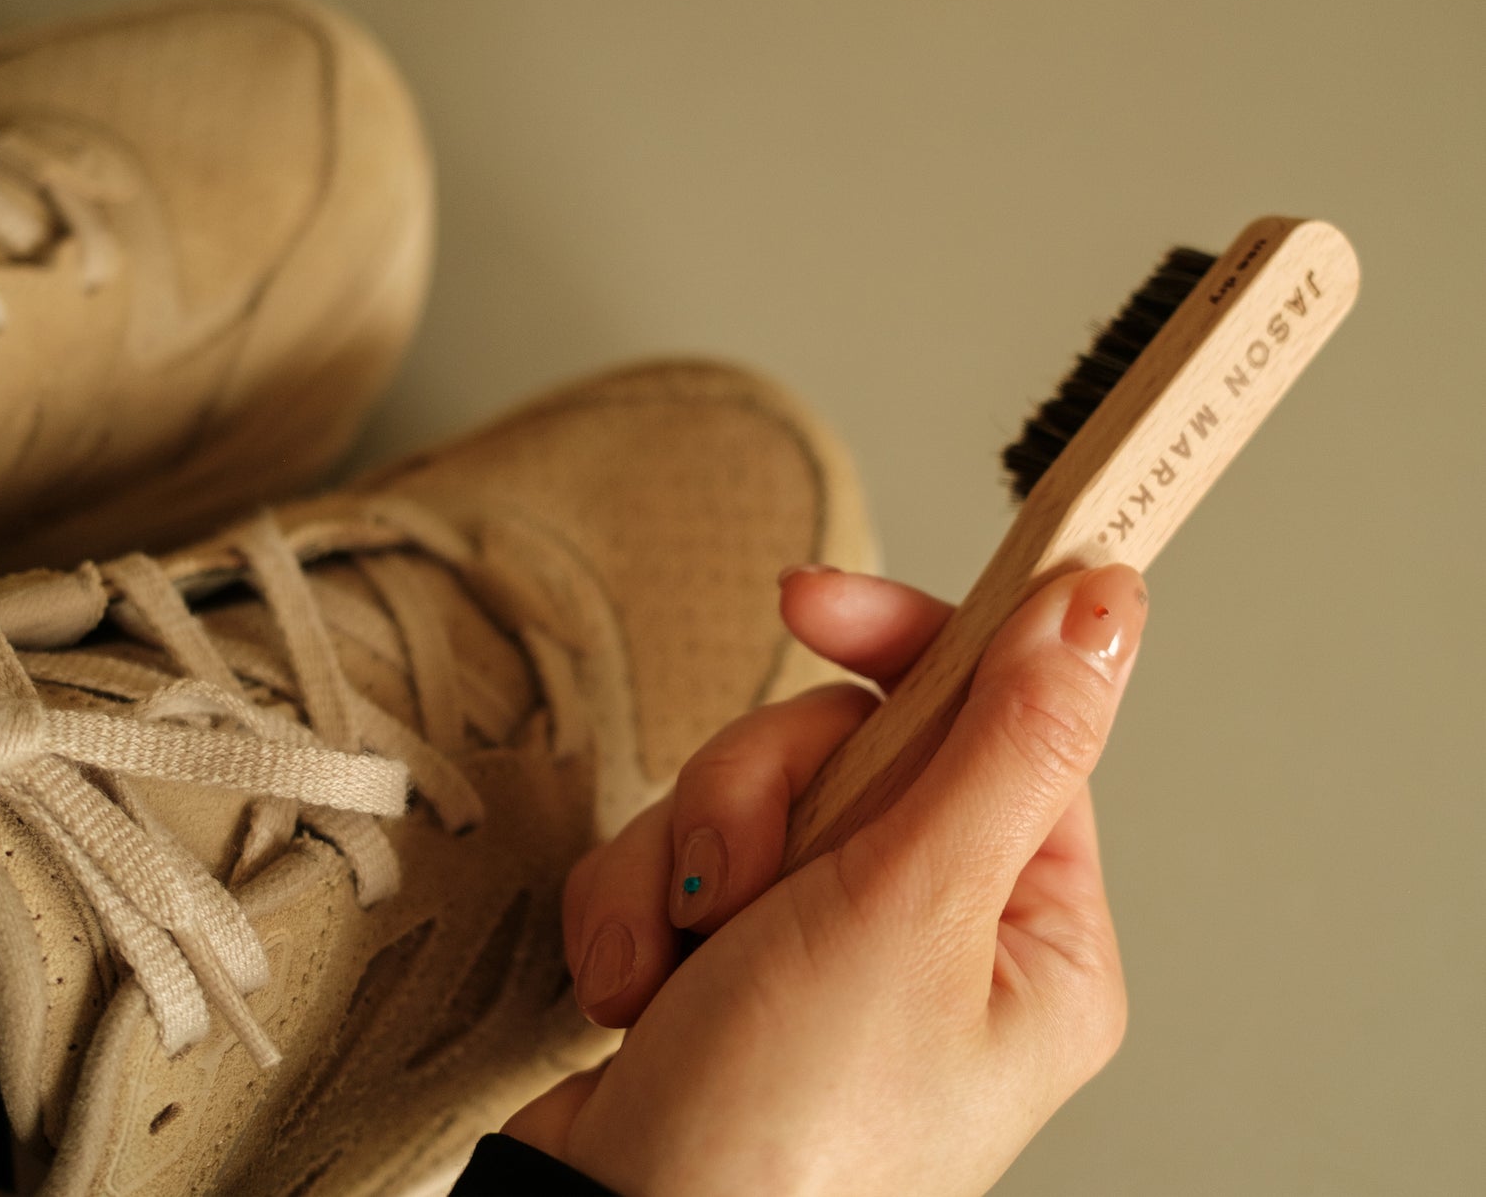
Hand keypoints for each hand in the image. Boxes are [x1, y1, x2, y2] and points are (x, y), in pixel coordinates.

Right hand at [505, 563, 1147, 1196]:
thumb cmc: (788, 1140)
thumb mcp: (910, 913)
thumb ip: (1008, 742)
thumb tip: (1105, 604)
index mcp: (1031, 927)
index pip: (996, 713)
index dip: (906, 643)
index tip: (820, 602)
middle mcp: (939, 927)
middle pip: (853, 739)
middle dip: (764, 791)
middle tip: (743, 872)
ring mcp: (830, 939)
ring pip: (753, 783)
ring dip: (690, 859)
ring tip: (682, 956)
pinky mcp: (734, 948)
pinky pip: (681, 848)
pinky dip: (638, 906)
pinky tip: (637, 990)